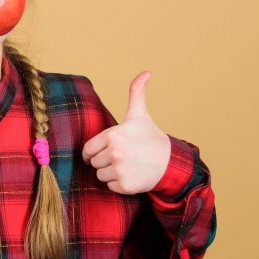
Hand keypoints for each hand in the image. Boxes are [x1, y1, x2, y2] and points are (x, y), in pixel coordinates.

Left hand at [81, 71, 171, 194]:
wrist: (170, 162)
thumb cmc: (150, 137)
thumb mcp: (140, 115)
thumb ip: (136, 93)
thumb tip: (146, 72)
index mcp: (113, 134)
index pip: (88, 149)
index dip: (94, 151)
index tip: (105, 151)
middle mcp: (115, 152)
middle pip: (94, 163)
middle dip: (104, 161)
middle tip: (122, 157)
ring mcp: (120, 169)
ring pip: (100, 175)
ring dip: (110, 173)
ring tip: (127, 165)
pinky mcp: (125, 185)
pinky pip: (110, 186)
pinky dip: (118, 184)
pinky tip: (131, 175)